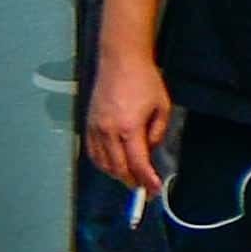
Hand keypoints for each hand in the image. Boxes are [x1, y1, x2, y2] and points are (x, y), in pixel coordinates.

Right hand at [83, 44, 168, 198]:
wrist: (121, 62)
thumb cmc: (145, 81)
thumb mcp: (162, 106)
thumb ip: (158, 132)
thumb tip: (150, 150)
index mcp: (129, 129)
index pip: (137, 163)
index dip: (146, 180)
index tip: (154, 189)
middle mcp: (108, 133)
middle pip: (118, 168)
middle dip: (132, 182)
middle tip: (144, 188)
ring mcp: (95, 130)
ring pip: (103, 164)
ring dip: (116, 175)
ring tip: (130, 179)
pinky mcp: (88, 125)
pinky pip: (92, 153)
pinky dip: (102, 164)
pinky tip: (112, 166)